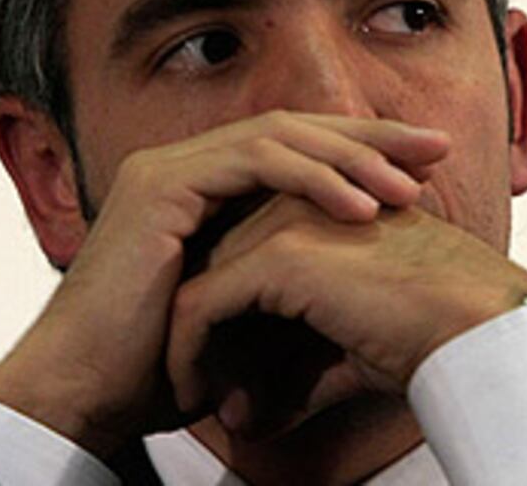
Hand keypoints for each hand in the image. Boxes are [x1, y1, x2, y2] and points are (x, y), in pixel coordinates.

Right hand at [0, 112, 448, 457]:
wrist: (88, 397)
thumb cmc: (164, 367)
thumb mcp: (250, 307)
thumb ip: (292, 269)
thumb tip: (363, 264)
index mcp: (207, 185)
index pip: (299, 149)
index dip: (363, 151)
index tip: (424, 168)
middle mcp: (187, 164)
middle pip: (297, 128)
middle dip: (372, 137)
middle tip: (438, 148)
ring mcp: (170, 168)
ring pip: (281, 135)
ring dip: (353, 156)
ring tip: (410, 186)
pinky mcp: (161, 185)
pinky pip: (254, 163)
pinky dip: (314, 179)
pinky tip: (362, 206)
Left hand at [166, 195, 526, 437]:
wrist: (475, 325)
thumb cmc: (434, 332)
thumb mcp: (351, 349)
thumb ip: (299, 375)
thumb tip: (251, 420)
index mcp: (325, 207)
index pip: (241, 250)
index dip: (219, 310)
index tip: (207, 365)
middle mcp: (301, 203)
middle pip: (212, 261)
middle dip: (194, 327)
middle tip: (185, 384)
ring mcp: (287, 223)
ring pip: (198, 280)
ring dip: (184, 343)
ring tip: (183, 396)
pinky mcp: (278, 257)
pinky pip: (200, 306)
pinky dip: (187, 354)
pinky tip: (192, 396)